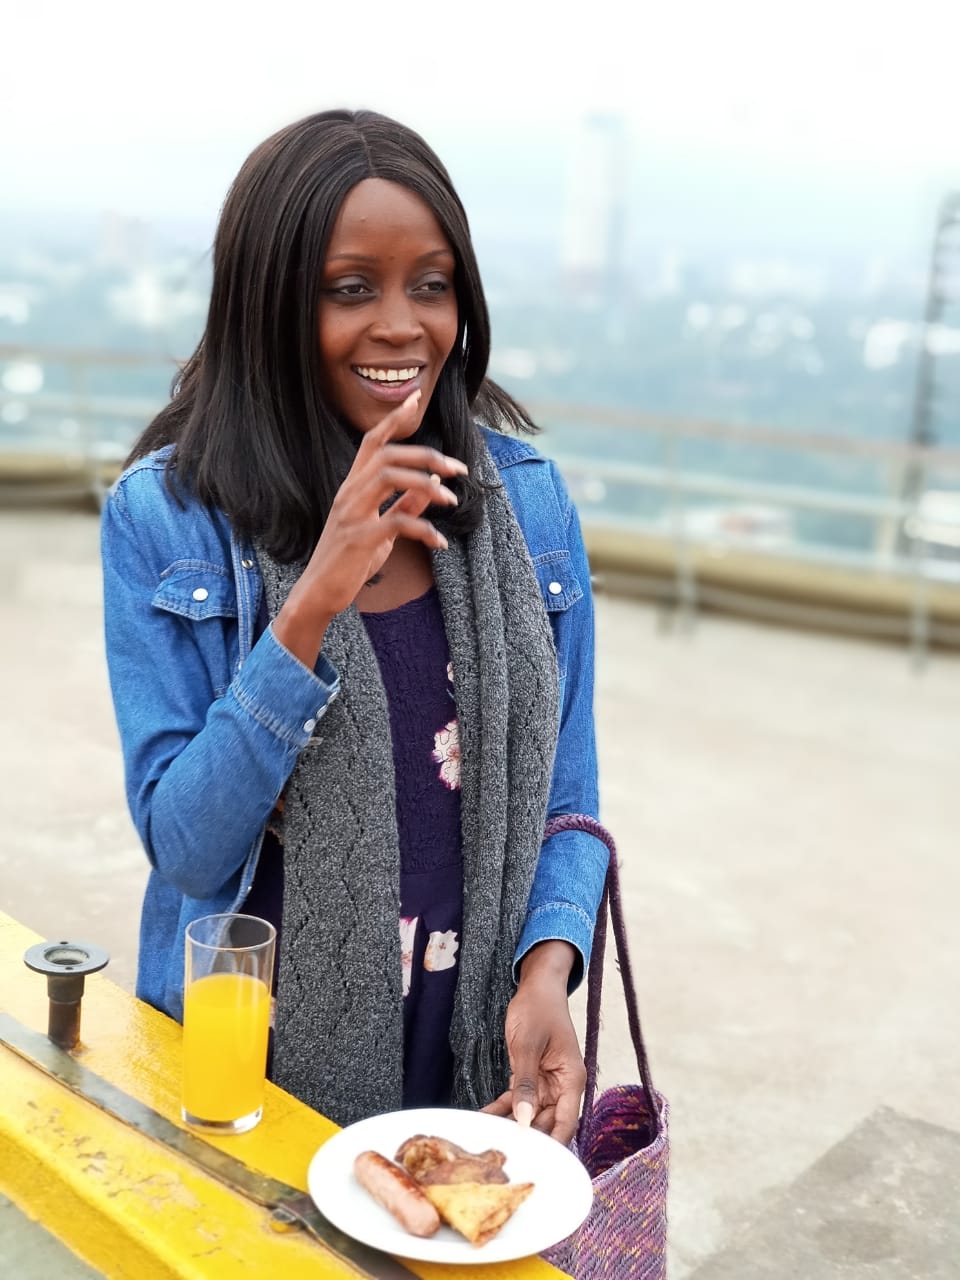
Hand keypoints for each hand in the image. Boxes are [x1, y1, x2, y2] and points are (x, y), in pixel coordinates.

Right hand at [273, 390, 466, 665]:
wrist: (317, 594)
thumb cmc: (348, 562)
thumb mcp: (380, 531)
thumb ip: (402, 508)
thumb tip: (431, 490)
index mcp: (353, 487)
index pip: (372, 441)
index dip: (394, 418)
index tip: (415, 398)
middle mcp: (349, 493)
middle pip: (388, 454)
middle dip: (427, 456)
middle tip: (459, 470)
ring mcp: (351, 514)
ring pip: (390, 477)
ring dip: (427, 484)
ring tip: (453, 500)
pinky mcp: (358, 539)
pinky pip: (397, 523)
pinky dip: (425, 529)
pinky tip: (441, 542)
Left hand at [482, 944, 585, 1145]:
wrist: (536, 987)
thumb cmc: (538, 1009)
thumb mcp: (528, 1046)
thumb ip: (526, 1083)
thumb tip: (523, 1120)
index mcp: (572, 1079)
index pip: (566, 1122)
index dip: (554, 1145)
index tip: (536, 1163)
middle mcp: (561, 1086)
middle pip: (547, 1123)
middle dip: (527, 1140)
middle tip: (502, 1156)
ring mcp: (546, 1083)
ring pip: (530, 1115)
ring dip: (512, 1126)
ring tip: (488, 1141)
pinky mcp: (530, 1078)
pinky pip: (517, 1100)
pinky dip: (502, 1110)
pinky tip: (483, 1119)